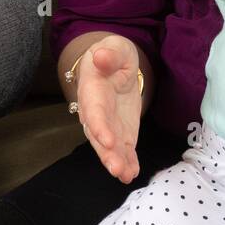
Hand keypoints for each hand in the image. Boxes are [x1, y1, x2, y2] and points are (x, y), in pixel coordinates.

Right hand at [72, 35, 143, 183]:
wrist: (114, 65)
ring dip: (117, 162)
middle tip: (117, 169)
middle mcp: (96, 113)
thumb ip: (108, 54)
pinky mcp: (121, 132)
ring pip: (109, 147)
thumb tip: (100, 57)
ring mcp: (108, 125)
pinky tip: (132, 173)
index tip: (108, 141)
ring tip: (126, 176)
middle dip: (107, 154)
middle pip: (98, 136)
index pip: (94, 111)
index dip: (99, 127)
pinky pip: (123, 149)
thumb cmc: (112, 54)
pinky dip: (128, 162)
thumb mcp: (113, 48)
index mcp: (92, 90)